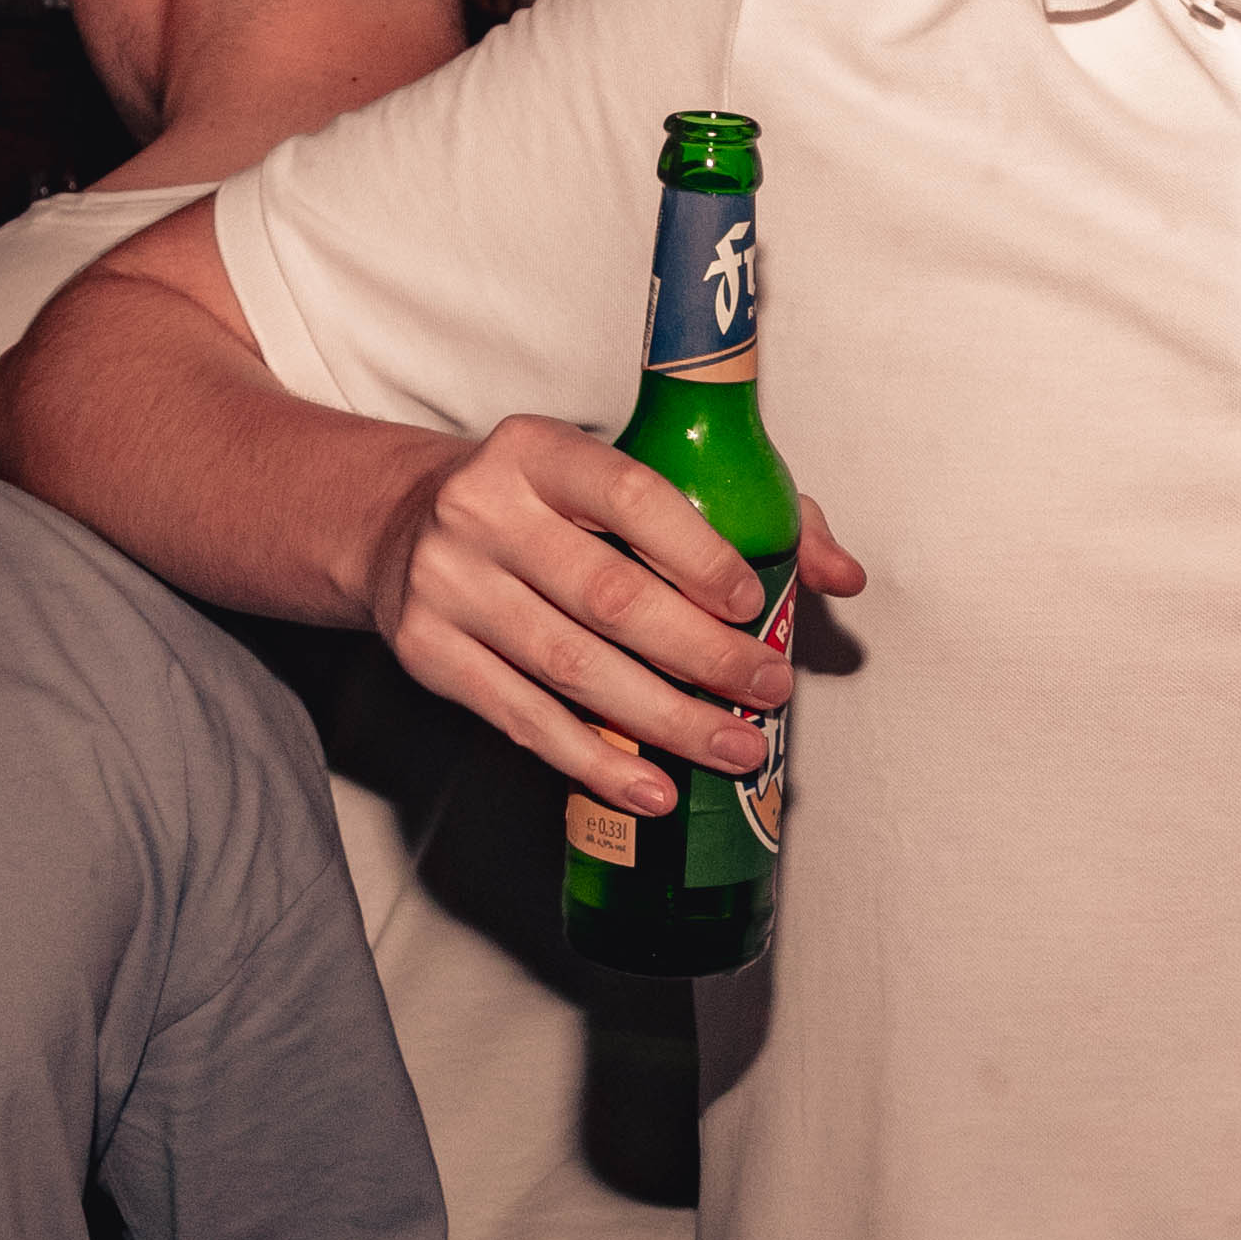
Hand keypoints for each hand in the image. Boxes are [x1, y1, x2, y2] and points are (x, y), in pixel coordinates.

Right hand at [365, 417, 867, 816]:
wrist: (400, 525)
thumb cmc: (549, 507)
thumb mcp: (623, 478)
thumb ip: (744, 509)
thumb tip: (840, 576)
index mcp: (539, 450)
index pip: (630, 495)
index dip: (698, 554)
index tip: (753, 605)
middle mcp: (483, 510)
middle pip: (608, 597)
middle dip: (702, 654)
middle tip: (766, 690)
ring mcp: (448, 585)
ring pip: (571, 669)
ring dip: (664, 720)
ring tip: (733, 749)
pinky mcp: (428, 653)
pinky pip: (524, 720)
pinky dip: (594, 763)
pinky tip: (651, 789)